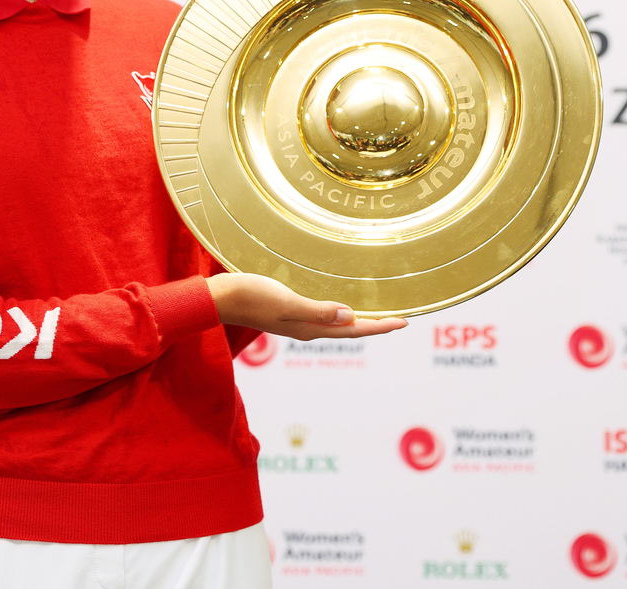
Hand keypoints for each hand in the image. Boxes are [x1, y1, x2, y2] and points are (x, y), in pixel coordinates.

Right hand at [207, 272, 407, 340]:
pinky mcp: (289, 310)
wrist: (221, 297)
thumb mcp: (286, 302)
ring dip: (359, 320)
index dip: (380, 326)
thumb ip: (317, 311)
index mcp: (310, 328)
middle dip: (376, 325)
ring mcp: (298, 320)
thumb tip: (349, 316)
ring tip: (378, 314)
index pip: (354, 330)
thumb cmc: (251, 296)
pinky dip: (339, 312)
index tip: (405, 322)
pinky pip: (323, 315)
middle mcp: (307, 328)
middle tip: (400, 320)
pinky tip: (341, 305)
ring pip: (337, 324)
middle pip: (350, 330)